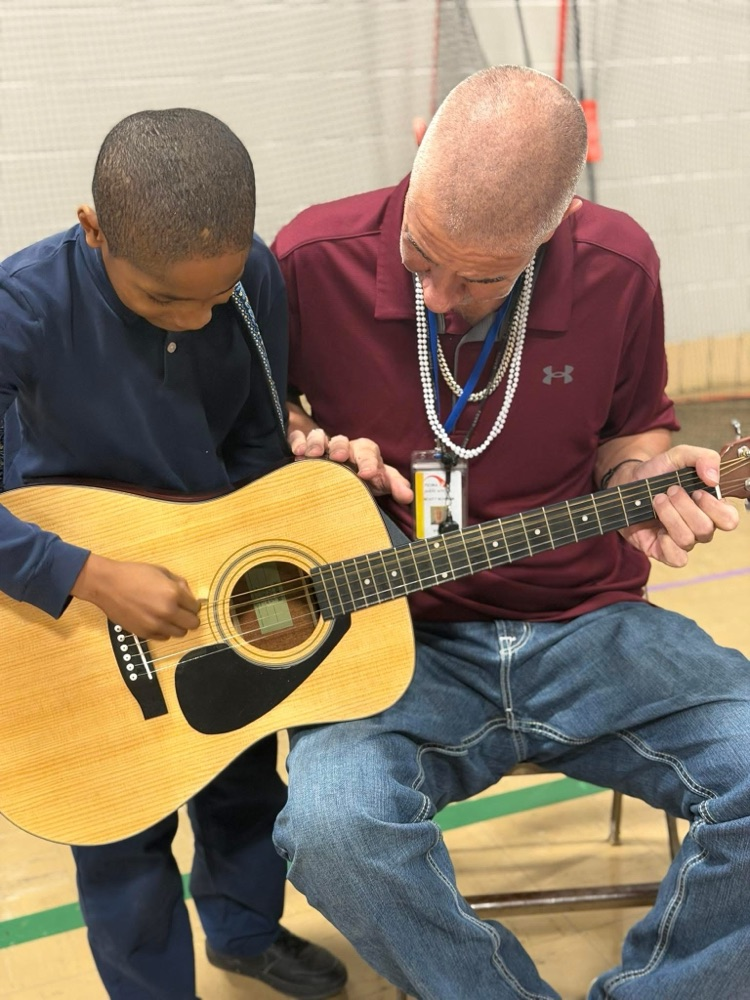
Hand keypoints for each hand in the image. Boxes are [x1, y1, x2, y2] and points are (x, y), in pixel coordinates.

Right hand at [71, 554, 201, 639]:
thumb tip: (189, 595)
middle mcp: (167, 612)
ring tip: (168, 616)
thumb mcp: (161, 571)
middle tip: (182, 612)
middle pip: (192, 624)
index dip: (192, 604)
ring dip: (177, 626)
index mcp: (173, 594)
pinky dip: (164, 631)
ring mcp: (156, 625)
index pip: (196, 607)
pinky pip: (164, 637)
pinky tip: (156, 620)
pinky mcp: (144, 634)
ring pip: (180, 634)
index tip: (187, 603)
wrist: (107, 585)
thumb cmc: (133, 575)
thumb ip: (179, 584)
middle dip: (190, 617)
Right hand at [288, 426, 413, 504]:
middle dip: (341, 447)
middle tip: (339, 457)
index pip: (369, 453)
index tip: (366, 474)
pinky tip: (297, 452)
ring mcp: (324, 446)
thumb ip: (394, 485)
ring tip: (313, 454)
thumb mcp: (379, 481)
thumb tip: (408, 496)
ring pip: (322, 437)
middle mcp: (345, 447)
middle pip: (343, 441)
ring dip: (317, 443)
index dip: (369, 462)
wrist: (335, 466)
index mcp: (365, 453)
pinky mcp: (304, 445)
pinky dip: (299, 442)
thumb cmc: (360, 475)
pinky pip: (300, 438)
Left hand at [617, 445, 738, 566]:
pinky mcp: (663, 550)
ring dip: (670, 517)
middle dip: (684, 507)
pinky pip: (677, 559)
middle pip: (705, 529)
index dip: (714, 507)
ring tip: (657, 500)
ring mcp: (681, 539)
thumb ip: (703, 458)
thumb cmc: (657, 471)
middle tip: (670, 491)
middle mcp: (699, 526)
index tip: (696, 491)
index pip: (729, 519)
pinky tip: (658, 529)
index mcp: (710, 507)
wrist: (626, 482)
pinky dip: (667, 545)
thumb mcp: (679, 456)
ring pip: (688, 540)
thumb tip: (714, 479)